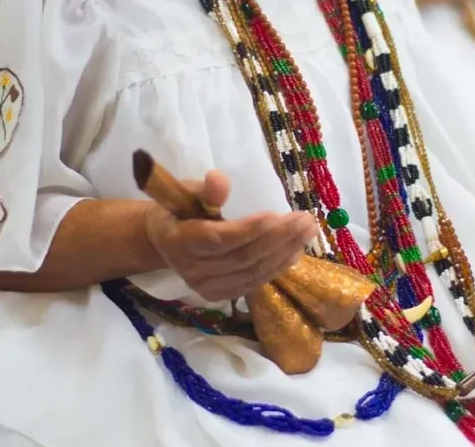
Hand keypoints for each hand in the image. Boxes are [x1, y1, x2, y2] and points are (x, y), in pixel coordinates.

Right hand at [145, 170, 318, 300]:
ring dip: (285, 252)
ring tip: (308, 232)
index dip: (251, 229)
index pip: (220, 240)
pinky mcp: (220, 295)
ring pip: (253, 271)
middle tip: (306, 219)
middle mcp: (192, 270)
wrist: (166, 241)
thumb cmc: (180, 210)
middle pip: (243, 257)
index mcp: (179, 241)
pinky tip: (295, 251)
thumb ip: (205, 190)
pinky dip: (277, 267)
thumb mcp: (187, 193)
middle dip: (279, 237)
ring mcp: (206, 287)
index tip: (278, 214)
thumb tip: (219, 178)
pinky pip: (254, 282)